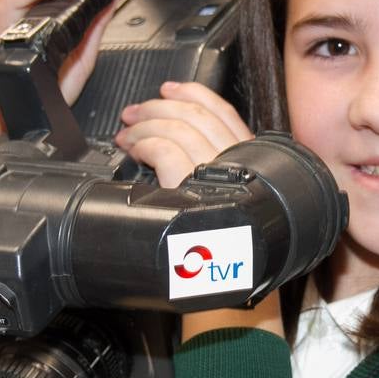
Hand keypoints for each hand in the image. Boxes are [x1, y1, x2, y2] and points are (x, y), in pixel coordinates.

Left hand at [116, 81, 283, 341]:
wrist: (229, 288)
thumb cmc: (230, 257)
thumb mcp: (233, 206)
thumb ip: (222, 179)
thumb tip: (190, 157)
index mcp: (251, 161)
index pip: (223, 111)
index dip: (193, 93)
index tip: (170, 89)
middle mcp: (237, 161)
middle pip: (196, 113)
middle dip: (160, 106)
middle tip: (135, 112)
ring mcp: (215, 171)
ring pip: (176, 126)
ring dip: (145, 124)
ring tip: (127, 133)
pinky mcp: (190, 185)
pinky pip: (163, 147)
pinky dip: (143, 143)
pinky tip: (131, 150)